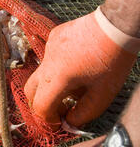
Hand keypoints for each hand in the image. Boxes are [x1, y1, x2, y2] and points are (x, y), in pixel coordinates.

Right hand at [24, 10, 136, 129]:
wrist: (115, 25)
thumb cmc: (113, 60)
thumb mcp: (103, 95)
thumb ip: (83, 114)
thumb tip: (69, 122)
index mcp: (57, 78)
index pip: (40, 107)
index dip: (49, 119)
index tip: (61, 122)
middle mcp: (47, 63)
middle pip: (30, 91)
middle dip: (40, 104)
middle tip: (58, 109)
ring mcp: (48, 49)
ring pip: (40, 74)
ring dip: (50, 86)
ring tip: (71, 87)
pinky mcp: (53, 38)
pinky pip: (49, 58)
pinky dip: (57, 68)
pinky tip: (76, 64)